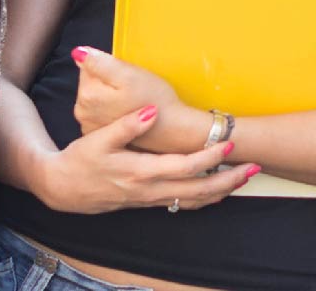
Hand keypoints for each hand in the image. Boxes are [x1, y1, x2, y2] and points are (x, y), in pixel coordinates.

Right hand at [32, 104, 256, 213]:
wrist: (62, 188)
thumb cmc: (80, 160)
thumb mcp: (98, 139)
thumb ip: (127, 125)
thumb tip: (151, 112)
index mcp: (141, 172)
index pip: (185, 167)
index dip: (210, 157)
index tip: (229, 144)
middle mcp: (149, 189)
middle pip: (198, 190)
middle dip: (229, 180)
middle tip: (254, 168)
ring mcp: (150, 199)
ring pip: (193, 200)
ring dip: (221, 191)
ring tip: (244, 179)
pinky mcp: (148, 201)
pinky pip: (182, 204)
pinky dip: (203, 199)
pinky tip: (216, 192)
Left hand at [73, 47, 185, 143]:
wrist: (172, 131)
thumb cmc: (155, 101)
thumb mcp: (130, 75)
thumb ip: (100, 63)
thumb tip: (78, 52)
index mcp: (87, 95)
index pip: (88, 65)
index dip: (110, 66)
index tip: (126, 76)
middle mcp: (82, 112)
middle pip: (91, 82)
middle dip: (109, 81)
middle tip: (131, 89)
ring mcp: (89, 126)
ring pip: (97, 96)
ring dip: (110, 95)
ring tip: (131, 101)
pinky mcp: (100, 134)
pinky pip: (101, 111)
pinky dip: (112, 109)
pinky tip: (127, 112)